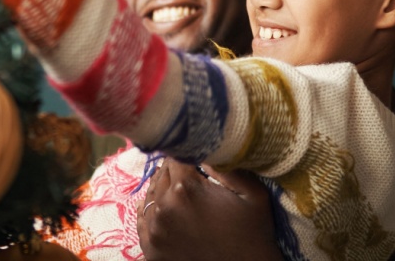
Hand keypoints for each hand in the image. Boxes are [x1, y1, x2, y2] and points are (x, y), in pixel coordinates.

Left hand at [137, 159, 281, 260]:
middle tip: (191, 176)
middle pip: (161, 174)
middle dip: (176, 172)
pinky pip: (141, 219)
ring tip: (179, 193)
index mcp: (186, 188)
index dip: (188, 154)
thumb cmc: (253, 232)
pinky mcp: (150, 248)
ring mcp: (154, 229)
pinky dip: (151, 210)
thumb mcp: (253, 192)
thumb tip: (204, 146)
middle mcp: (164, 207)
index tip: (196, 157)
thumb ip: (227, 164)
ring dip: (163, 189)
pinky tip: (163, 208)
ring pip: (150, 195)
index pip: (176, 156)